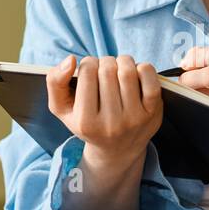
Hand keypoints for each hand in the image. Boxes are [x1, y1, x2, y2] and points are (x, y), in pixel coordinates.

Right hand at [46, 54, 162, 167]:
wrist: (117, 149)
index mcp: (86, 122)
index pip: (87, 72)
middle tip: (105, 69)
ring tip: (119, 69)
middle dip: (105, 62)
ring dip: (123, 61)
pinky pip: (150, 79)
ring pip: (128, 71)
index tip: (89, 70)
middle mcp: (111, 123)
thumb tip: (70, 60)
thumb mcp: (62, 108)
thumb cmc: (87, 122)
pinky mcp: (152, 113)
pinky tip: (136, 73)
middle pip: (108, 70)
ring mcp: (134, 119)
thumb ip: (55, 82)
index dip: (87, 63)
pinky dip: (143, 67)